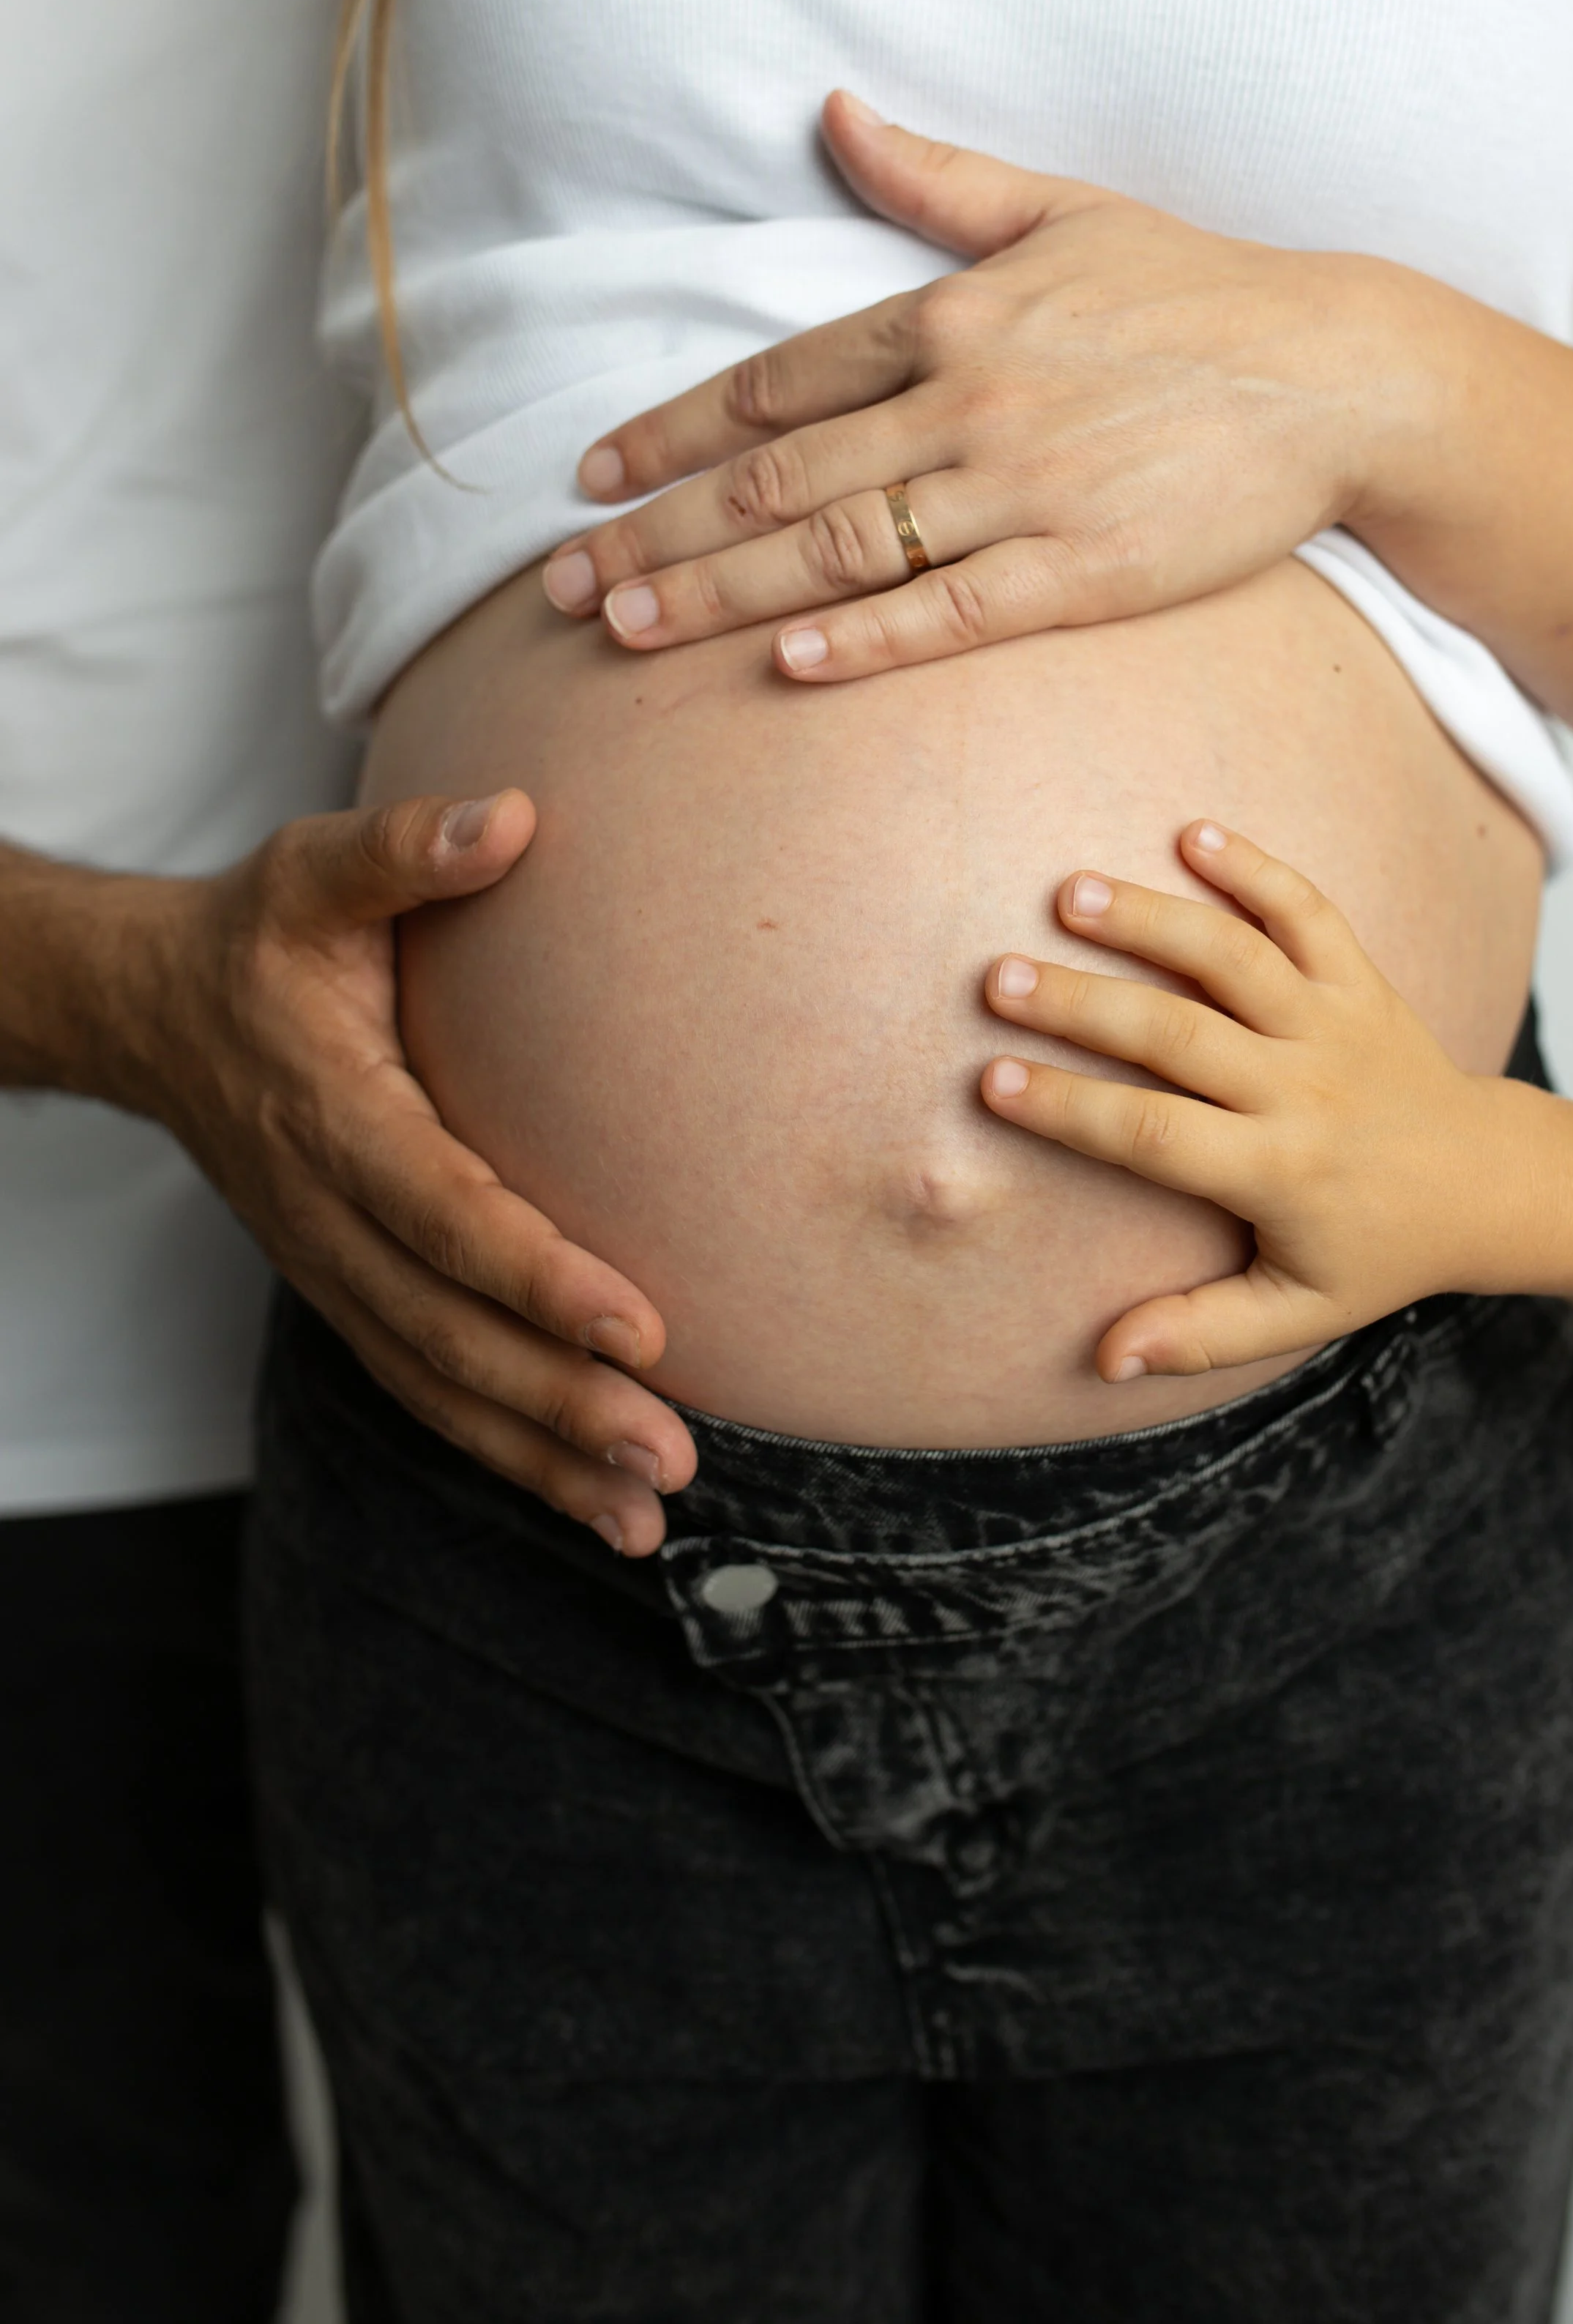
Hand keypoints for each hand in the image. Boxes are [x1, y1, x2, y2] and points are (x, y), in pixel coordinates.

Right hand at [131, 793, 693, 1552]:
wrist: (153, 1012)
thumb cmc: (259, 935)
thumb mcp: (313, 870)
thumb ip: (404, 848)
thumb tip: (513, 815)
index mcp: (333, 1114)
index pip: (445, 1210)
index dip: (537, 1274)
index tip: (637, 1324)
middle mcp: (328, 1213)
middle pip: (447, 1331)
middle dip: (557, 1401)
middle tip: (668, 1451)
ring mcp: (332, 1268)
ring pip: (437, 1382)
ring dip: (540, 1454)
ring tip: (648, 1508)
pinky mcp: (348, 1294)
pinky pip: (426, 1389)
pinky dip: (507, 1454)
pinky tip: (596, 1503)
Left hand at [544, 92, 1439, 679]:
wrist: (1339, 371)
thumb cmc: (1200, 290)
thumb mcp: (1062, 208)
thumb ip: (935, 177)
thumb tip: (830, 111)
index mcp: (952, 315)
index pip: (776, 382)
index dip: (672, 432)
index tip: (593, 475)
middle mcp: (968, 401)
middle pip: (780, 477)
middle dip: (659, 530)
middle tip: (565, 582)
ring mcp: (1024, 489)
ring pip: (842, 547)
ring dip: (722, 590)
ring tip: (625, 628)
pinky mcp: (1086, 569)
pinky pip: (954, 610)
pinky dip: (868, 637)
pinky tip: (787, 662)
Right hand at [977, 823, 1532, 1375]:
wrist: (1492, 1184)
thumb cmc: (1379, 1251)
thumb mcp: (1297, 1312)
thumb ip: (1200, 1336)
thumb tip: (1105, 1360)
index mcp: (1278, 1170)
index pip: (1156, 1133)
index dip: (1071, 1107)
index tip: (993, 1081)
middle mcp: (1304, 1088)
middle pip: (1179, 1033)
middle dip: (1084, 1003)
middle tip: (999, 977)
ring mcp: (1335, 1023)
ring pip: (1236, 958)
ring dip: (1155, 920)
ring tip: (1072, 894)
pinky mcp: (1361, 978)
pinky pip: (1310, 910)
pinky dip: (1257, 867)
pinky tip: (1191, 831)